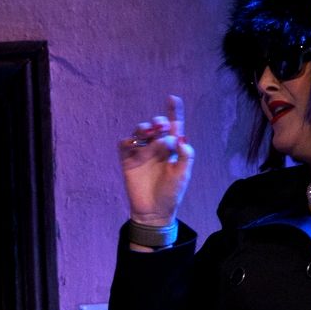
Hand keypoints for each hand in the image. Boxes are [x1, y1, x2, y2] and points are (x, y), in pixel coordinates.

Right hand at [118, 95, 193, 225]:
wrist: (153, 211)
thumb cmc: (171, 193)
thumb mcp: (183, 175)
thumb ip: (185, 157)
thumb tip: (181, 139)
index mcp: (172, 149)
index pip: (173, 127)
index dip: (173, 112)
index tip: (172, 98)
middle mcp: (156, 147)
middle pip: (156, 126)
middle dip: (159, 122)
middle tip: (162, 128)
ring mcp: (141, 153)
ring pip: (140, 132)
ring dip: (145, 128)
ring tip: (151, 134)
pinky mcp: (127, 160)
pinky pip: (125, 144)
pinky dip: (128, 140)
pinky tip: (135, 143)